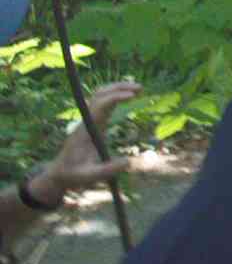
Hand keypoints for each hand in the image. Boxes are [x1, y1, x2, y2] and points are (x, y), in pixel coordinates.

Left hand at [36, 81, 139, 201]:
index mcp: (85, 130)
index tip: (133, 96)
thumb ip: (107, 170)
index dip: (116, 97)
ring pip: (101, 96)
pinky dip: (115, 96)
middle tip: (140, 88)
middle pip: (100, 94)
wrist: (58, 174)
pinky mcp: (93, 123)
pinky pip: (103, 103)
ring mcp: (89, 121)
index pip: (100, 105)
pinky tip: (127, 98)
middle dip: (119, 87)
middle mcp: (87, 121)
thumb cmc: (73, 175)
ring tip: (138, 90)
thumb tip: (129, 161)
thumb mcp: (88, 176)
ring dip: (117, 89)